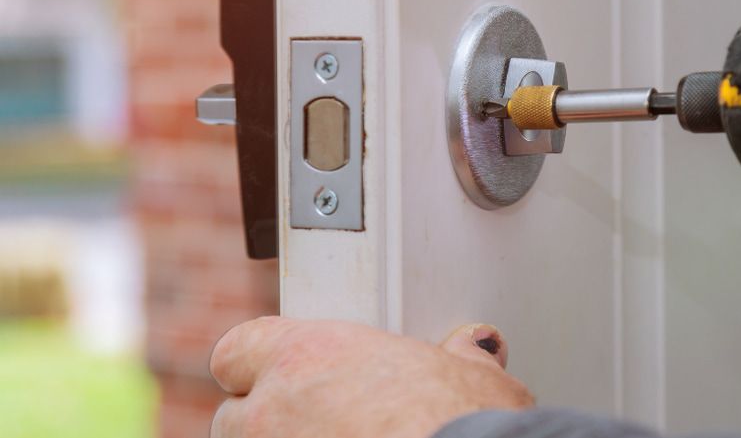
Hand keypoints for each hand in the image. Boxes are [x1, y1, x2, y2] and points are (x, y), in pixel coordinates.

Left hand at [209, 317, 533, 437]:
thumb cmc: (464, 423)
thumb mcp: (471, 376)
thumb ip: (456, 358)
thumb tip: (471, 350)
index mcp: (306, 355)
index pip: (237, 350)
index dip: (258, 363)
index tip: (283, 372)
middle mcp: (274, 412)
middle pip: (234, 417)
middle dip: (270, 422)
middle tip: (321, 425)